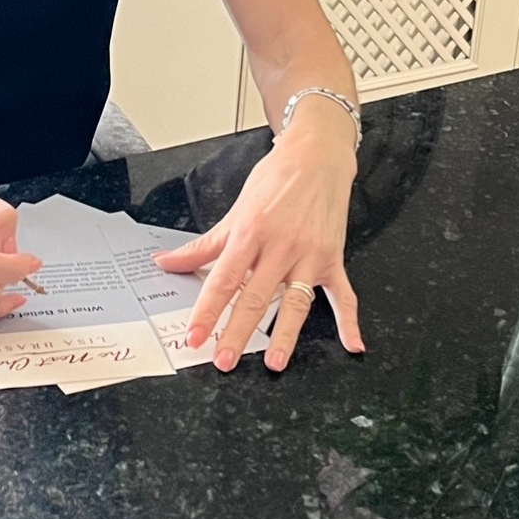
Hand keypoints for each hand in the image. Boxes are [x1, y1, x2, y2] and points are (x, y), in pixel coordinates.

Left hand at [153, 112, 362, 372]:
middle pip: (255, 296)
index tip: (194, 336)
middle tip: (223, 360)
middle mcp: (280, 245)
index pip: (224, 278)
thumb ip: (204, 244)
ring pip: (296, 302)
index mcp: (251, 232)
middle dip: (238, 331)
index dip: (208, 310)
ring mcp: (309, 253)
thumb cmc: (274, 180)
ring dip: (285, 335)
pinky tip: (352, 345)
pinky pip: (344, 293)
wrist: (315, 154)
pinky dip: (349, 320)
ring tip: (275, 363)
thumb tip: (166, 263)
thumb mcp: (236, 210)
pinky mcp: (333, 257)